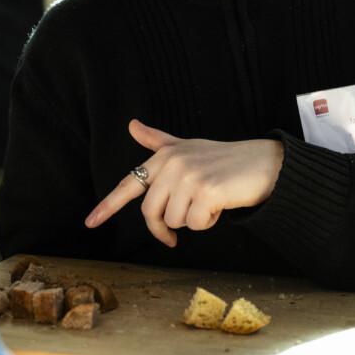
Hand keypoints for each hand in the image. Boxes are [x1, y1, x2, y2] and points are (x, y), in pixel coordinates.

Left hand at [84, 119, 283, 247]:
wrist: (263, 162)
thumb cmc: (224, 159)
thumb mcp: (188, 147)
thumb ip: (159, 141)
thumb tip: (132, 125)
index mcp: (165, 155)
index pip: (130, 183)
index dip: (108, 205)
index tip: (90, 222)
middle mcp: (173, 163)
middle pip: (151, 213)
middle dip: (165, 227)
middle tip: (180, 229)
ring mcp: (190, 176)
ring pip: (174, 221)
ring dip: (194, 220)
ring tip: (210, 201)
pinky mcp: (207, 191)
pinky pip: (195, 224)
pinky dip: (209, 221)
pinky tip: (221, 204)